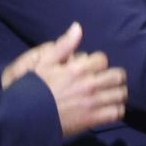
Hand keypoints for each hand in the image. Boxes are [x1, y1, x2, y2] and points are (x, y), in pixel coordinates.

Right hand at [7, 23, 128, 138]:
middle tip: (106, 81)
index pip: (103, 59)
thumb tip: (77, 26)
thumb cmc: (33, 88)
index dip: (98, 63)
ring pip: (121, 94)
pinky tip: (108, 108)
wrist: (24, 117)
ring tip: (109, 94)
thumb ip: (63, 45)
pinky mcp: (93, 119)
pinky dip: (116, 110)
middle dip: (113, 77)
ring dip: (117, 93)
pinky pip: (117, 113)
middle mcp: (89, 85)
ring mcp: (92, 103)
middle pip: (118, 76)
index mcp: (78, 69)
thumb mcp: (44, 63)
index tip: (92, 68)